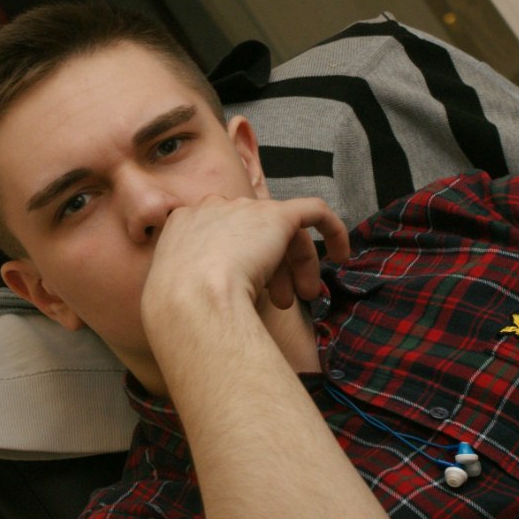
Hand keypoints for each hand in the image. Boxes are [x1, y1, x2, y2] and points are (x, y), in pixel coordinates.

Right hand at [143, 195, 348, 314]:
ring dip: (295, 265)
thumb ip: (193, 282)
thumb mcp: (176, 291)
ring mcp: (243, 209)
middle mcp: (212, 208)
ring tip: (300, 299)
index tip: (250, 292)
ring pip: (281, 230)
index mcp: (183, 224)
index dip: (241, 262)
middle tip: (282, 301)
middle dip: (270, 266)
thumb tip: (215, 299)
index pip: (223, 235)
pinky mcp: (276, 215)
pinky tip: (342, 253)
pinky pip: (313, 210)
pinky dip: (331, 229)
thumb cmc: (178, 309)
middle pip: (252, 232)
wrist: (190, 299)